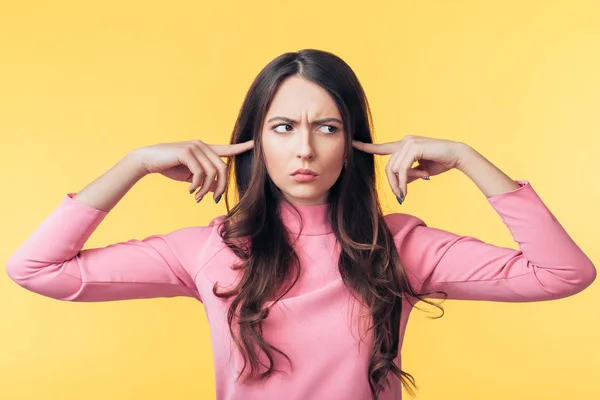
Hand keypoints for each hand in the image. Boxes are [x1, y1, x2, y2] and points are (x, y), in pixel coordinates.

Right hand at [132, 140, 253, 202]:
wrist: (147, 160)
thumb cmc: (169, 167)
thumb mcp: (190, 177)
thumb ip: (205, 180)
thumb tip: (217, 190)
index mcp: (205, 149)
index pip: (227, 149)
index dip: (241, 148)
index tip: (254, 144)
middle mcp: (202, 145)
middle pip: (222, 167)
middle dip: (221, 186)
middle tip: (215, 199)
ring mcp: (195, 147)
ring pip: (211, 172)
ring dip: (205, 189)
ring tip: (196, 197)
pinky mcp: (187, 152)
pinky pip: (200, 173)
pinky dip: (196, 185)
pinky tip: (189, 190)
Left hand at [352, 135, 466, 202]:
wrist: (458, 156)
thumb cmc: (441, 162)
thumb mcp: (421, 171)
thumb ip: (408, 174)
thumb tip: (400, 184)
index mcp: (404, 145)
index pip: (382, 147)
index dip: (367, 147)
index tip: (353, 144)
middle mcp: (405, 141)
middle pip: (389, 166)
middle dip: (392, 184)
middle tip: (400, 196)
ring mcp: (409, 142)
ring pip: (394, 168)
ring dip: (398, 184)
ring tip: (405, 193)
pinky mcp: (414, 147)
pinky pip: (402, 168)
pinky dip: (403, 181)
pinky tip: (406, 189)